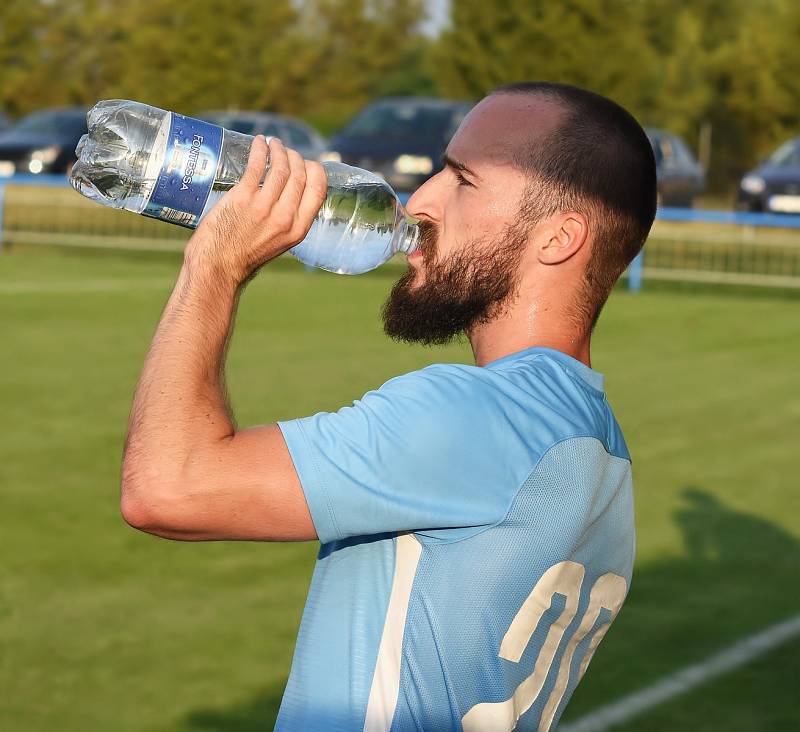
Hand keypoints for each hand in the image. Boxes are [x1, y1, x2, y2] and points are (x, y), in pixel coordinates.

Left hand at [184, 135, 326, 285]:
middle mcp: (285, 217)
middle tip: (285, 151)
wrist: (219, 264)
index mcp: (298, 229)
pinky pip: (257, 165)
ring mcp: (264, 206)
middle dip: (295, 157)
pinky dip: (260, 150)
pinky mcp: (243, 197)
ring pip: (280, 167)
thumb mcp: (280, 241)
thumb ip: (289, 219)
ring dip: (278, 149)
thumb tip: (292, 191)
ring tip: (273, 144)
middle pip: (300, 174)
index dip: (314, 170)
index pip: (318, 189)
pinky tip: (259, 143)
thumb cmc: (245, 254)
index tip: (306, 164)